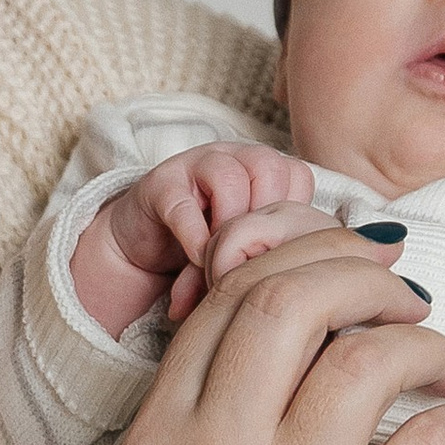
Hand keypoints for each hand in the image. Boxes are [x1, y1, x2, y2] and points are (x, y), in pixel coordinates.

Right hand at [71, 143, 316, 337]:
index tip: (275, 250)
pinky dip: (195, 237)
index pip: (297, 175)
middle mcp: (232, 158)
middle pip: (269, 168)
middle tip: (250, 256)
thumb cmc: (204, 248)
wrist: (146, 245)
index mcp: (261, 169)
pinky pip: (184, 205)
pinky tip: (196, 260)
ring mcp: (194, 166)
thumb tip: (292, 286)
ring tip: (222, 259)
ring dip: (230, 226)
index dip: (292, 215)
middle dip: (263, 220)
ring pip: (230, 178)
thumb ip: (267, 257)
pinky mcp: (160, 184)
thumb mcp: (243, 252)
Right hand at [111, 235, 444, 444]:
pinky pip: (431, 440)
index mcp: (159, 437)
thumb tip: (317, 315)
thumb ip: (224, 416)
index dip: (304, 261)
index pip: (229, 297)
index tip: (359, 272)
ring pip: (366, 355)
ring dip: (427, 345)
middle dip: (366, 280)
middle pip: (290, 299)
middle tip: (411, 305)